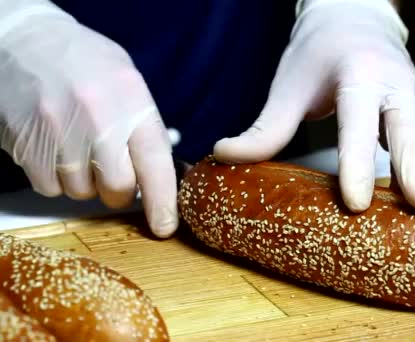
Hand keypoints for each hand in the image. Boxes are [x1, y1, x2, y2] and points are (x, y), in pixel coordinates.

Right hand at [0, 2, 177, 236]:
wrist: (25, 40)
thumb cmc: (85, 63)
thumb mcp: (127, 81)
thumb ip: (145, 126)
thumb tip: (160, 176)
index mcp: (132, 100)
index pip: (156, 163)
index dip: (162, 201)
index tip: (164, 226)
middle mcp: (98, 118)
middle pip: (118, 187)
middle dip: (118, 191)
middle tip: (112, 172)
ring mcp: (59, 132)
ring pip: (81, 191)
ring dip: (84, 181)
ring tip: (77, 146)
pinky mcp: (27, 144)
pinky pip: (49, 187)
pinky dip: (55, 178)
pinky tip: (54, 147)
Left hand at [214, 0, 414, 211]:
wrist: (354, 19)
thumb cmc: (319, 52)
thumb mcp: (290, 86)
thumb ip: (267, 127)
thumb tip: (226, 155)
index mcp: (359, 75)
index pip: (358, 124)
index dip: (357, 164)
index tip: (356, 202)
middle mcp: (394, 85)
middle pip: (411, 130)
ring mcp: (414, 98)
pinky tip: (412, 202)